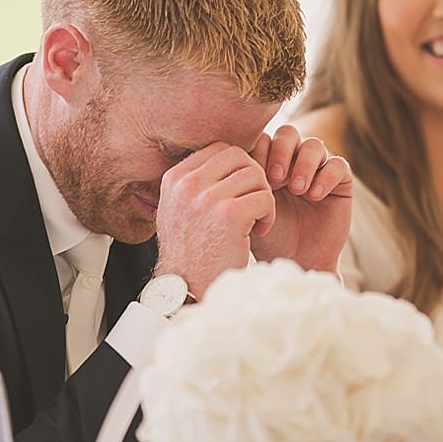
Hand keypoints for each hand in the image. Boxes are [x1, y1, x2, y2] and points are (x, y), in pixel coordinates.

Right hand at [152, 143, 273, 299]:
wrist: (188, 291)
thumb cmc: (190, 254)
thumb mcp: (180, 210)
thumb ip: (196, 183)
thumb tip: (225, 155)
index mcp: (174, 178)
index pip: (218, 149)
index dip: (237, 168)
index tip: (239, 192)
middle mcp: (186, 184)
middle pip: (239, 156)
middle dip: (253, 178)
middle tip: (253, 203)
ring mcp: (206, 198)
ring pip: (255, 174)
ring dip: (262, 197)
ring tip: (255, 220)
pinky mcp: (229, 215)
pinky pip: (264, 198)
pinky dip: (268, 215)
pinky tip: (259, 232)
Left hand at [247, 125, 351, 274]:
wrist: (294, 262)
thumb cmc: (267, 238)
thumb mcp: (247, 210)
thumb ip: (239, 184)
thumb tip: (226, 159)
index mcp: (268, 164)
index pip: (264, 139)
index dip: (259, 153)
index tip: (252, 178)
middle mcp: (294, 162)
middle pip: (288, 134)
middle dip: (280, 152)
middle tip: (275, 179)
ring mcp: (318, 171)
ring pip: (314, 145)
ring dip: (303, 164)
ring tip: (297, 190)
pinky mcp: (340, 184)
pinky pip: (338, 165)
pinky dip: (325, 176)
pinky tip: (314, 196)